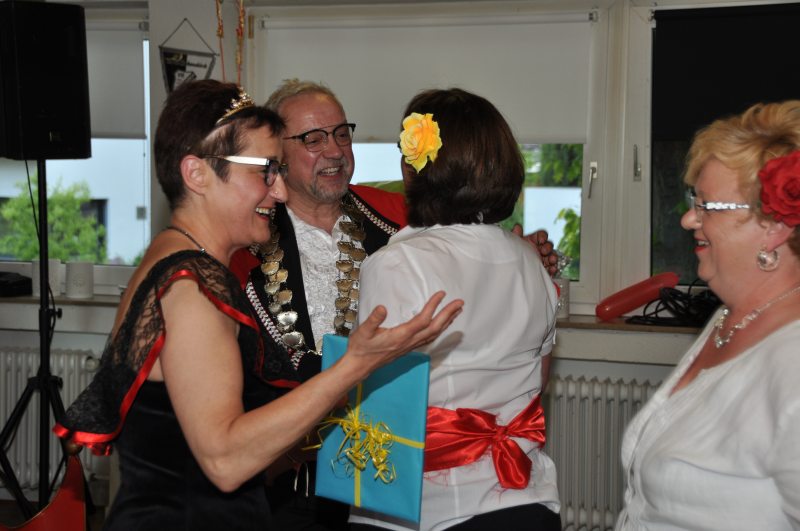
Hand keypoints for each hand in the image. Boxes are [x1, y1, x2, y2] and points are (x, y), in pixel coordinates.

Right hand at [344, 291, 462, 374]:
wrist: (359, 365)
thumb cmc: (361, 348)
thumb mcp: (363, 331)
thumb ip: (373, 319)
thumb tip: (382, 308)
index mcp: (400, 336)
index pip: (422, 320)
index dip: (433, 306)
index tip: (441, 294)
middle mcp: (409, 342)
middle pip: (434, 327)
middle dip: (448, 314)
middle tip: (460, 302)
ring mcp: (410, 346)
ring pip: (434, 334)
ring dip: (447, 322)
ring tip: (457, 311)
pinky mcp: (409, 348)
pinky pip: (429, 338)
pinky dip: (439, 329)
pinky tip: (442, 324)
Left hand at [512, 225, 558, 276]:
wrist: (510, 272)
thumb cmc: (512, 256)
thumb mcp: (513, 245)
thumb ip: (516, 236)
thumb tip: (518, 226)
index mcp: (532, 241)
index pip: (541, 235)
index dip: (543, 236)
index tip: (541, 240)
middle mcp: (539, 249)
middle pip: (548, 245)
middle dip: (548, 247)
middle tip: (543, 251)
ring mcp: (543, 260)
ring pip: (552, 256)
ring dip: (553, 257)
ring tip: (552, 260)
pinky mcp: (544, 270)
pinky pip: (552, 268)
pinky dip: (553, 268)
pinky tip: (551, 269)